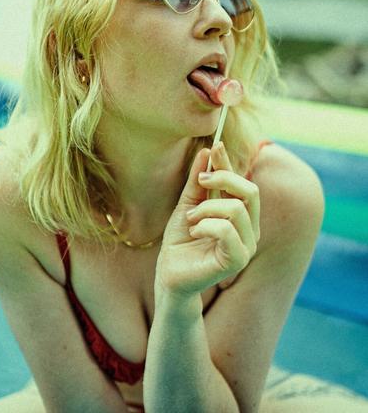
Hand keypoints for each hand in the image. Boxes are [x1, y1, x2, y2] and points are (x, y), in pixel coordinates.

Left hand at [156, 142, 259, 298]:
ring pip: (236, 209)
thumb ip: (198, 182)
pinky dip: (205, 225)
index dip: (230, 163)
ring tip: (192, 219)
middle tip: (201, 183)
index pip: (242, 183)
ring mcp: (247, 245)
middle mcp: (250, 229)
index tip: (215, 145)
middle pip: (250, 191)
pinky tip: (195, 233)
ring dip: (206, 208)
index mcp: (241, 215)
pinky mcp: (239, 260)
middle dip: (223, 179)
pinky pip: (226, 229)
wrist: (170, 273)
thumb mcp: (188, 204)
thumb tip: (206, 151)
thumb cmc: (181, 242)